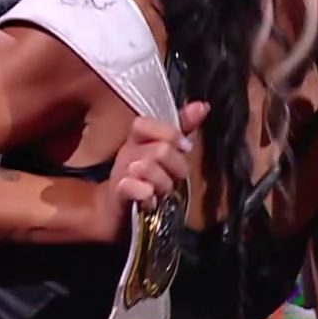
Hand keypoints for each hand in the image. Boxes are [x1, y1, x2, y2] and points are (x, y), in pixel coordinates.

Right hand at [90, 102, 207, 242]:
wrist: (115, 212)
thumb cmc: (143, 180)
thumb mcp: (163, 152)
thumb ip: (181, 128)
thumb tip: (202, 105)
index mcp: (136, 140)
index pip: (144, 123)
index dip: (169, 133)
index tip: (185, 147)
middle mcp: (126, 154)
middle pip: (158, 149)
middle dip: (175, 167)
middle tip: (174, 178)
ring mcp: (120, 174)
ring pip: (146, 168)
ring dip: (163, 184)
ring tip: (161, 193)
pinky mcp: (117, 196)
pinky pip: (130, 187)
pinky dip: (145, 193)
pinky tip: (150, 200)